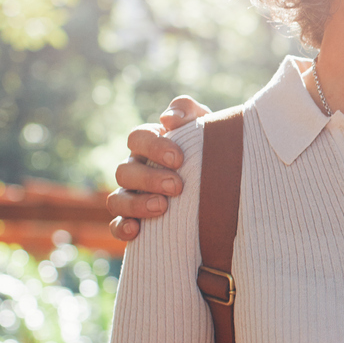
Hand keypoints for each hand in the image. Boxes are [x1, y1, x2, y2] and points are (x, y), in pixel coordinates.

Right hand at [106, 95, 208, 240]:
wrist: (226, 184)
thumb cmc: (210, 149)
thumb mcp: (206, 125)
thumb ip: (188, 111)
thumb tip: (168, 118)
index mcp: (149, 145)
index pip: (137, 138)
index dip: (154, 147)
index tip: (179, 159)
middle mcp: (136, 170)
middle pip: (125, 171)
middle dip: (149, 178)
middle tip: (177, 186)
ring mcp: (132, 196)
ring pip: (116, 199)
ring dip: (135, 204)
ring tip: (162, 207)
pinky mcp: (134, 222)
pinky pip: (116, 226)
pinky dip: (121, 228)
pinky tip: (136, 231)